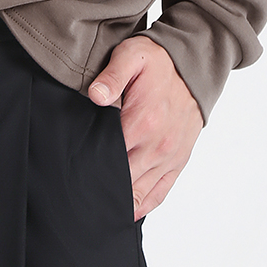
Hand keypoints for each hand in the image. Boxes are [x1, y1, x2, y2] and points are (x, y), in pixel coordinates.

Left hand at [89, 36, 202, 218]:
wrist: (195, 64)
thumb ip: (112, 76)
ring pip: (139, 193)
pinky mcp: (179, 161)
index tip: (71, 172)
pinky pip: (160, 193)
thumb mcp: (132, 56)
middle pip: (121, 180)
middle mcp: (158, 146)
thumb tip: (94, 96)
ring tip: (95, 208)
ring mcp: (169, 157)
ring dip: (119, 202)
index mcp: (142, 122)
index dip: (88, 166)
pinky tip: (126, 211)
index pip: (108, 156)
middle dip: (99, 186)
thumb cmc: (159, 60)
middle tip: (76, 194)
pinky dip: (143, 205)